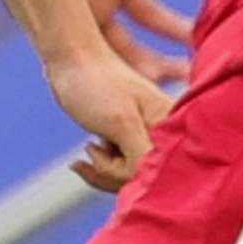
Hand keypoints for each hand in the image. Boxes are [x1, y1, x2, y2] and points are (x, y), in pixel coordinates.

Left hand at [40, 34, 160, 191]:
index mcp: (172, 124)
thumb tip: (151, 186)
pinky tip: (84, 158)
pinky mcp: (129, 138)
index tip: (109, 156)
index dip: (133, 175)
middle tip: (92, 151)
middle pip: (146, 177)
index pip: (160, 171)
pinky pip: (121, 166)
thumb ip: (141, 157)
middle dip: (113, 174)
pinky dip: (100, 166)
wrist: (71, 57)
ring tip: (88, 150)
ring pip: (131, 175)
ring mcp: (147, 135)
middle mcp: (165, 132)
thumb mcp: (120, 124)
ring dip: (104, 170)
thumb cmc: (96, 84)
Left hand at [49, 0, 200, 85]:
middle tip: (189, 83)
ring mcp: (75, 25)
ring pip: (111, 62)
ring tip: (159, 94)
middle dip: (162, 67)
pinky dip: (100, 78)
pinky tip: (117, 93)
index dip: (177, 32)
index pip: (154, 19)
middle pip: (137, 50)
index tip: (203, 45)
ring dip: (134, 78)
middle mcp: (98, 11)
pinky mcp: (51, 33)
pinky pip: (81, 63)